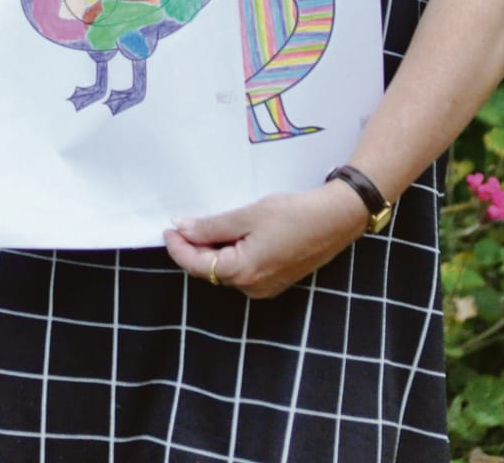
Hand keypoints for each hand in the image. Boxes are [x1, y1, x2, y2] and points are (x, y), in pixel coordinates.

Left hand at [163, 183, 370, 298]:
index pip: (197, 265)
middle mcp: (252, 287)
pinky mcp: (277, 280)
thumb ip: (212, 226)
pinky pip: (245, 269)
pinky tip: (233, 234)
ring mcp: (266, 287)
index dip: (178, 247)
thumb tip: (183, 228)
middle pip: (211, 269)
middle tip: (185, 223)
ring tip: (208, 225)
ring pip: (228, 270)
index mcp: (242, 272)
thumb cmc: (293, 215)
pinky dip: (233, 253)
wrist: (336, 219)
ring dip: (214, 250)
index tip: (168, 229)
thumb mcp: (248, 216)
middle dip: (195, 248)